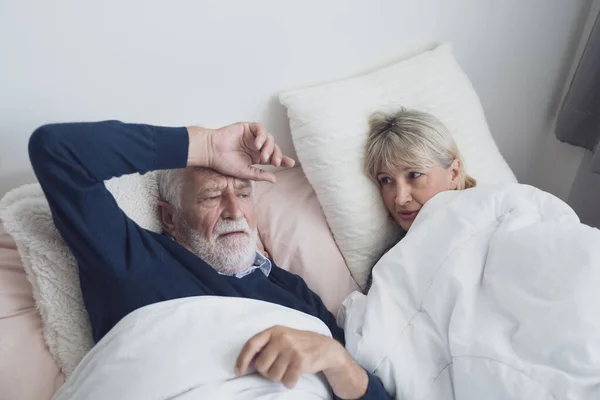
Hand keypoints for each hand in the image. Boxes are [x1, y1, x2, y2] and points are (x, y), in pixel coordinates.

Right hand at [187, 122, 294, 182]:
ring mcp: (252, 136)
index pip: (273, 157)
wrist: (211, 152)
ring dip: (269, 147)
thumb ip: (259, 175)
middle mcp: (256, 146)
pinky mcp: (247, 127)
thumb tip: (274, 179)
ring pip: (269, 138)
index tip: (291, 163)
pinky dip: (262, 136)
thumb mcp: (245, 172)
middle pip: (274, 147)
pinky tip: (258, 144)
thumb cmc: (224, 163)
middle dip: (277, 155)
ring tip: (263, 156)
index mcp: (256, 157)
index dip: (283, 159)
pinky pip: (260, 129)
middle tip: (275, 162)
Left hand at [236, 326, 367, 398]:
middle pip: (261, 365)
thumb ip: (265, 346)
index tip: (238, 372)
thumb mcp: (281, 338)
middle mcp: (281, 337)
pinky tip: (296, 374)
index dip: (242, 359)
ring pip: (273, 375)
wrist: (324, 347)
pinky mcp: (300, 360)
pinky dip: (290, 382)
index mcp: (273, 330)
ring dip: (280, 377)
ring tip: (289, 368)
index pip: (251, 344)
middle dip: (267, 372)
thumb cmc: (298, 344)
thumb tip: (247, 363)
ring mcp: (291, 348)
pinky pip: (287, 381)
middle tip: (279, 367)